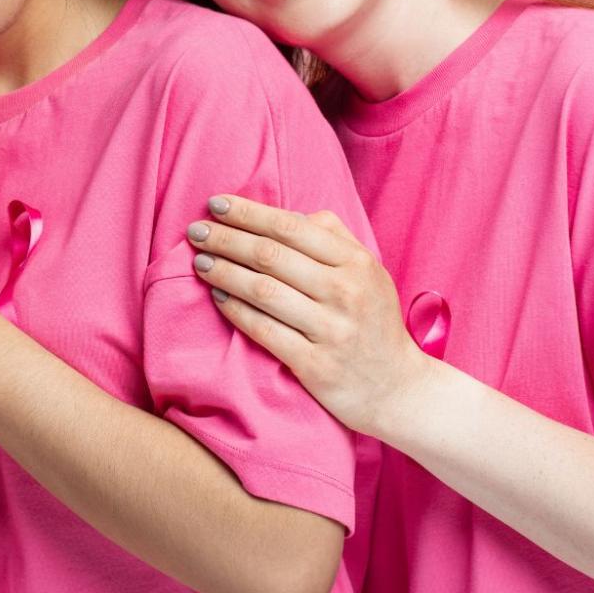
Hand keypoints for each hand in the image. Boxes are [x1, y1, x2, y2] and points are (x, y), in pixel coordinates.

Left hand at [186, 195, 431, 436]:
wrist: (398, 388)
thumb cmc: (373, 321)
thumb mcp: (368, 272)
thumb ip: (333, 238)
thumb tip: (287, 214)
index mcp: (356, 263)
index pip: (291, 228)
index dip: (248, 213)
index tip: (216, 204)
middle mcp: (345, 293)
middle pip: (271, 256)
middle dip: (226, 238)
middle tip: (195, 231)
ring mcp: (331, 330)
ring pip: (262, 291)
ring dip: (224, 272)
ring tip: (200, 261)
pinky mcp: (315, 365)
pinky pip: (264, 331)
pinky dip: (236, 311)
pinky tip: (217, 297)